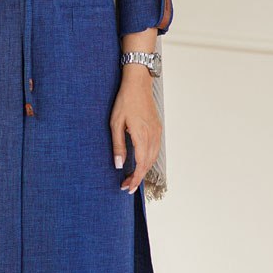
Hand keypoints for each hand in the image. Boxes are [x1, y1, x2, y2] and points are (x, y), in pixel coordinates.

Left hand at [110, 66, 160, 194]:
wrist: (138, 83)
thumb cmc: (125, 101)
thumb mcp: (115, 123)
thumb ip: (118, 145)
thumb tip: (119, 165)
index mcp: (141, 135)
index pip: (141, 164)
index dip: (135, 179)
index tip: (128, 188)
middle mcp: (153, 135)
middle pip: (148, 164)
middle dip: (138, 177)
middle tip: (126, 186)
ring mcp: (157, 132)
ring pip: (153, 158)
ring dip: (144, 169)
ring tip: (132, 177)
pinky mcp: (157, 128)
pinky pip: (155, 149)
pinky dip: (148, 160)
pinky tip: (141, 162)